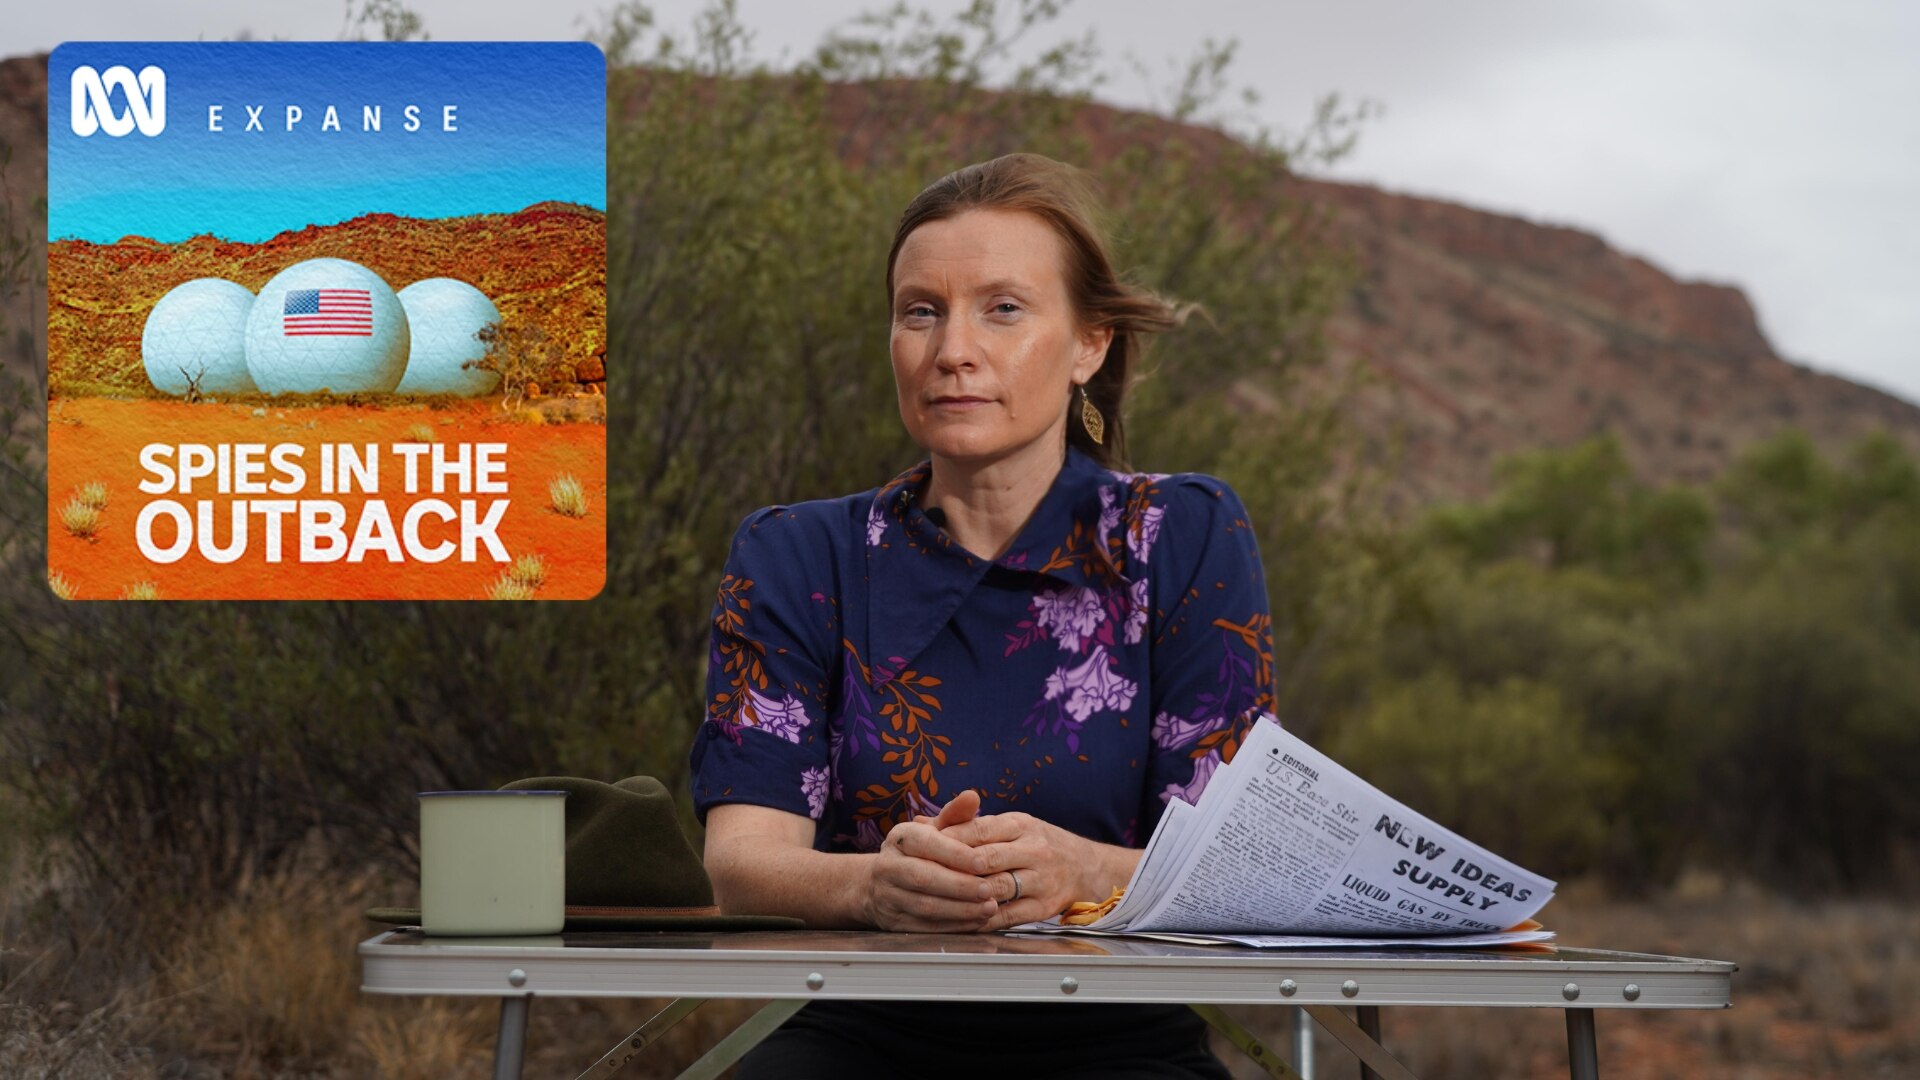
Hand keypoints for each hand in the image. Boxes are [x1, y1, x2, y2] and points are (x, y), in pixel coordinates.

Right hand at [863, 790, 1000, 931]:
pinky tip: (976, 922)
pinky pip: (925, 927)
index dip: (956, 855)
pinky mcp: (894, 922)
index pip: (927, 844)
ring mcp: (889, 896)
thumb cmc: (919, 852)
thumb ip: (955, 815)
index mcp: (901, 838)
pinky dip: (953, 927)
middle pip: (924, 878)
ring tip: (989, 908)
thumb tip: (973, 796)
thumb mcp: (933, 829)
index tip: (983, 863)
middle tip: (989, 889)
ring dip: (960, 910)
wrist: (879, 884)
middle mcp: (889, 866)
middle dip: (960, 886)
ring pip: (925, 906)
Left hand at [936, 811, 1115, 931]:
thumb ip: (966, 825)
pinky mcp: (1042, 907)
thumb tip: (921, 824)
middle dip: (952, 868)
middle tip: (923, 876)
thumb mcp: (1009, 826)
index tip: (922, 848)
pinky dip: (980, 919)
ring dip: (964, 895)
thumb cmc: (1037, 844)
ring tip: (936, 899)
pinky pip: (1006, 916)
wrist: (1085, 868)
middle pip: (985, 859)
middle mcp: (1034, 850)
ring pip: (995, 888)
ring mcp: (1040, 880)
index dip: (948, 840)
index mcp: (1021, 825)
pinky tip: (959, 919)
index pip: (978, 830)